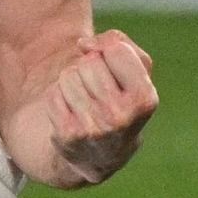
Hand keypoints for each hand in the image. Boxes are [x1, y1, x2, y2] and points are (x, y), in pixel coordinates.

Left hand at [35, 29, 155, 187]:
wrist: (102, 155)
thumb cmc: (121, 101)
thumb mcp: (137, 72)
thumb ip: (119, 43)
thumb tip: (84, 44)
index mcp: (145, 99)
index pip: (116, 49)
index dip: (111, 53)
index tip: (115, 71)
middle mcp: (121, 117)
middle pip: (89, 61)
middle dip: (90, 69)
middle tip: (99, 90)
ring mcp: (93, 128)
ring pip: (68, 75)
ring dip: (73, 82)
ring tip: (86, 101)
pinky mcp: (68, 135)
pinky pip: (53, 93)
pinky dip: (60, 98)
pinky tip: (73, 113)